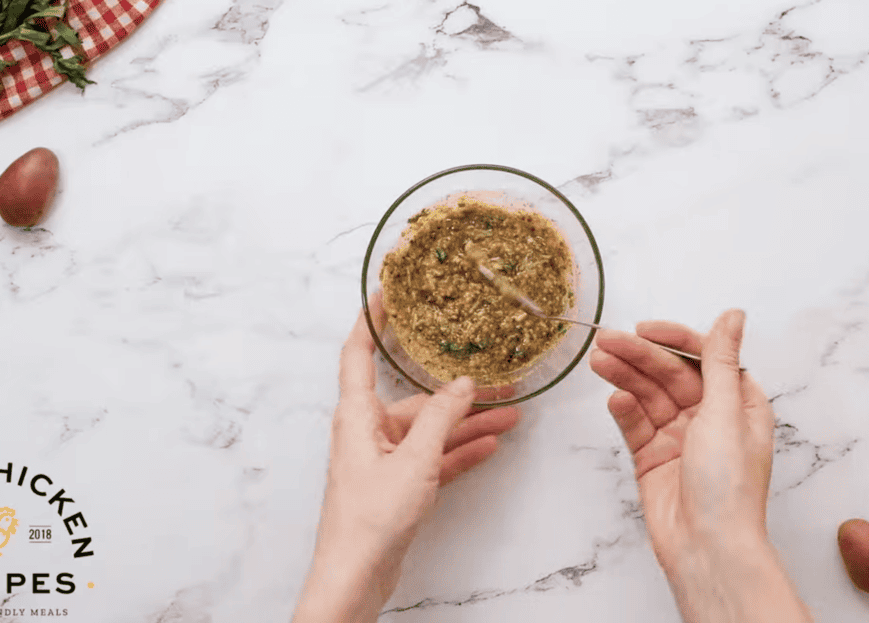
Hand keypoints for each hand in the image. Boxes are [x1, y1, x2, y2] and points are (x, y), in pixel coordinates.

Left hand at [292, 299, 520, 622]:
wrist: (356, 576)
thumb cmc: (371, 517)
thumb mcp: (414, 460)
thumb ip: (441, 418)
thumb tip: (462, 383)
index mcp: (357, 414)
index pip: (358, 352)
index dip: (372, 319)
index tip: (389, 292)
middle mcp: (368, 431)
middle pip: (415, 398)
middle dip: (458, 389)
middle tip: (497, 376)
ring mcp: (384, 460)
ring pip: (432, 430)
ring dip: (469, 422)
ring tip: (512, 412)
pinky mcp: (398, 486)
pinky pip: (434, 459)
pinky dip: (460, 452)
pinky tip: (491, 444)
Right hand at [590, 310, 810, 622]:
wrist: (708, 547)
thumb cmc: (729, 486)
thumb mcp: (727, 411)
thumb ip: (720, 360)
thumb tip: (733, 316)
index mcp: (738, 403)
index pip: (702, 358)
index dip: (674, 341)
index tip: (645, 330)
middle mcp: (710, 417)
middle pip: (670, 374)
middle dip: (640, 356)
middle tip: (607, 341)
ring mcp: (679, 437)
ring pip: (648, 396)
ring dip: (625, 376)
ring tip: (599, 361)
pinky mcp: (652, 457)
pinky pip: (635, 425)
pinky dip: (625, 410)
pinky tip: (615, 399)